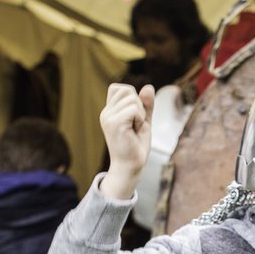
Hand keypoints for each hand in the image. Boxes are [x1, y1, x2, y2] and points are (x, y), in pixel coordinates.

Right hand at [99, 83, 154, 199]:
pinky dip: (140, 118)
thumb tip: (148, 86)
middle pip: (127, 89)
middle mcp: (106, 112)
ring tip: (135, 128)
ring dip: (140, 113)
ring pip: (132, 98)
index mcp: (110, 111)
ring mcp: (108, 117)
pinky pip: (134, 108)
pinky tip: (135, 130)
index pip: (119, 88)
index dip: (133, 97)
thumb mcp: (144, 121)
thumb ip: (146, 105)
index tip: (135, 117)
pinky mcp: (114, 123)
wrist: (131, 167)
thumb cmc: (136, 146)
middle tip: (137, 124)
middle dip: (139, 105)